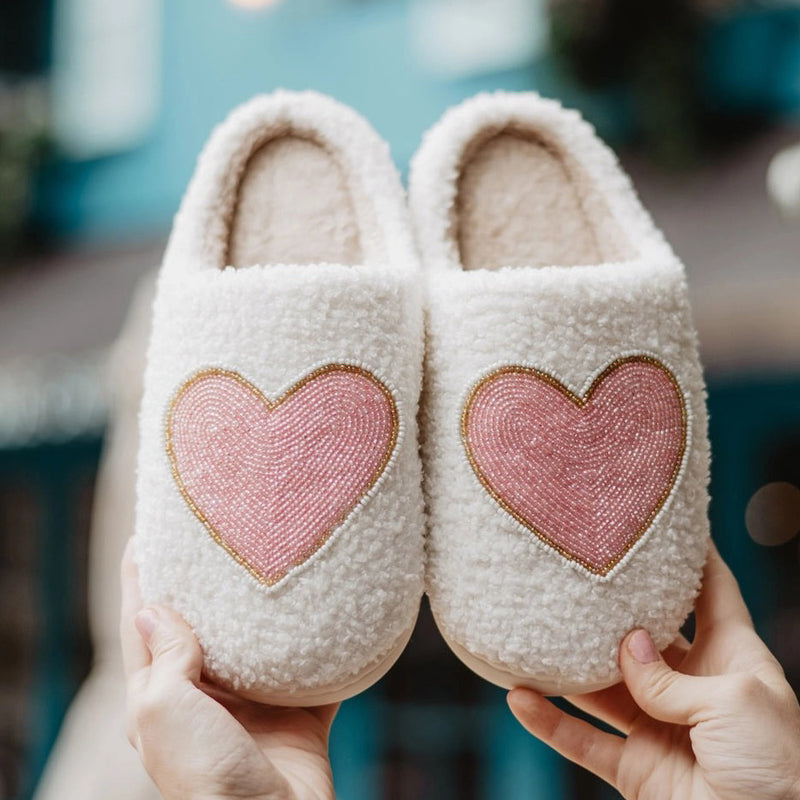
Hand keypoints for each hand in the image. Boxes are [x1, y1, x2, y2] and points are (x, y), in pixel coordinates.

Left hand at [120, 539, 337, 799]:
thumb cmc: (207, 774)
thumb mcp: (164, 711)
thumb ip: (163, 658)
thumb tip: (152, 609)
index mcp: (162, 699)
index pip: (143, 627)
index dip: (141, 580)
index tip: (145, 536)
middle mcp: (205, 697)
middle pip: (200, 626)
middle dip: (203, 583)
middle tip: (212, 536)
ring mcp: (254, 703)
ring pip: (254, 641)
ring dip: (260, 606)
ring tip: (266, 557)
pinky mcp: (299, 710)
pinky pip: (310, 665)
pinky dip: (316, 638)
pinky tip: (321, 605)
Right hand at [508, 543, 799, 799]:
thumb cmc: (779, 771)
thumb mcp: (738, 702)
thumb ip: (674, 674)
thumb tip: (626, 647)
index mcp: (732, 661)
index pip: (712, 594)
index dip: (693, 557)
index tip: (663, 522)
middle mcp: (691, 687)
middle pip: (642, 636)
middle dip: (612, 610)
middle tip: (575, 574)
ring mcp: (658, 726)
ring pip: (601, 686)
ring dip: (567, 667)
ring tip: (533, 634)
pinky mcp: (635, 768)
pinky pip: (582, 740)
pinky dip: (550, 722)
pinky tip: (521, 698)